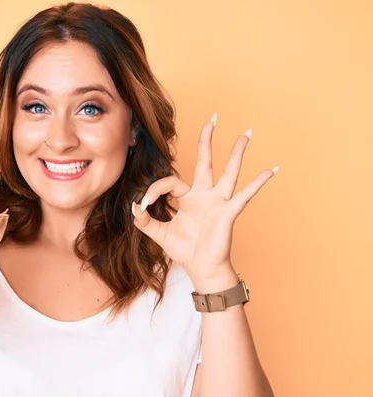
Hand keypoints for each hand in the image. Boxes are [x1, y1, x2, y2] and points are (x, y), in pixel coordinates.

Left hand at [132, 114, 277, 286]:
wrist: (201, 269)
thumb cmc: (184, 250)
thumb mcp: (159, 234)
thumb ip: (145, 221)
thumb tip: (134, 208)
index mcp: (187, 198)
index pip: (169, 182)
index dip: (153, 190)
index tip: (143, 206)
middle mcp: (204, 195)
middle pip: (205, 162)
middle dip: (207, 140)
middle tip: (213, 118)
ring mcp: (218, 202)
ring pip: (229, 171)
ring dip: (237, 152)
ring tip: (247, 133)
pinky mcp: (228, 212)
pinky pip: (245, 195)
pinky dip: (259, 182)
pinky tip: (272, 169)